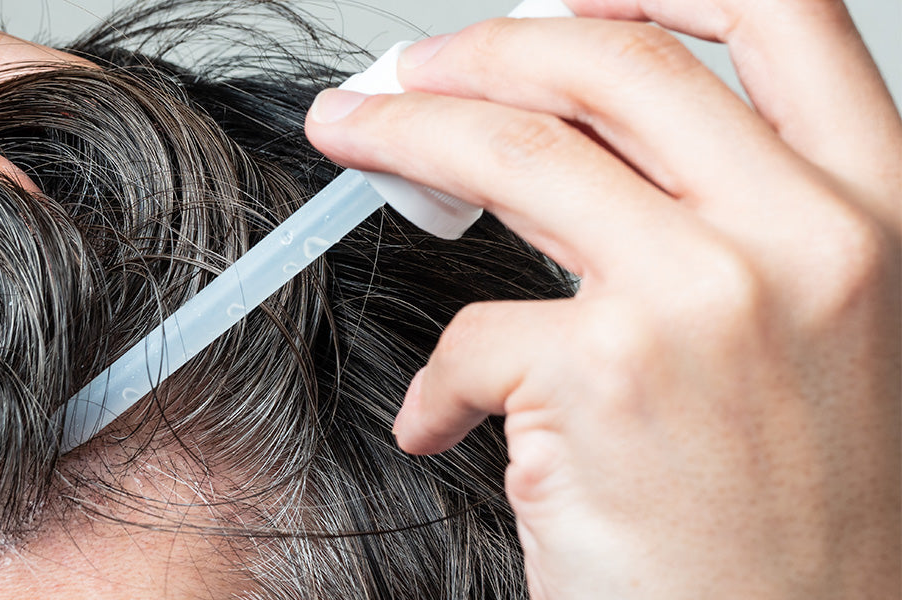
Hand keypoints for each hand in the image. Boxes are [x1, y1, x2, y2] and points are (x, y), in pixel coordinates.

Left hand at [306, 1, 899, 597]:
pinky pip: (477, 338)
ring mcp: (710, 300)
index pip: (782, 10)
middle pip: (611, 61)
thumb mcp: (804, 329)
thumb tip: (560, 144)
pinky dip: (441, 382)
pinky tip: (441, 424)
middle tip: (407, 71)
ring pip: (514, 153)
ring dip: (405, 133)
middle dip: (480, 49)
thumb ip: (708, 219)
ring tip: (350, 137)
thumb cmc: (795, 512)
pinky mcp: (611, 379)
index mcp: (875, 206)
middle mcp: (810, 235)